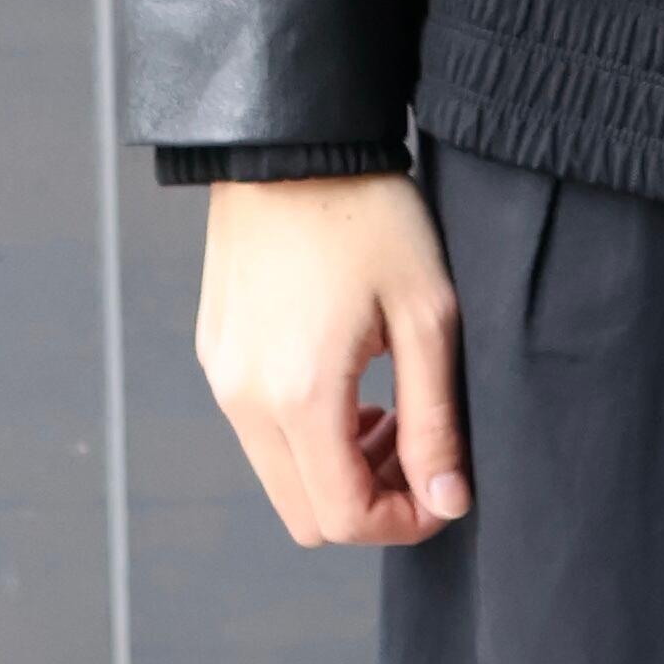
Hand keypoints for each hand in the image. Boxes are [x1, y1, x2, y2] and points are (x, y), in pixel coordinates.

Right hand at [195, 173, 469, 546]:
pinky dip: (305, 432)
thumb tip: (447, 499)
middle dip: (371, 500)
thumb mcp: (426, 311)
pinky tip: (350, 377)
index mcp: (299, 393)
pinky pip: (257, 430)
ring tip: (390, 407)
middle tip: (421, 445)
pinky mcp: (215, 352)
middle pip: (305, 514)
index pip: (344, 517)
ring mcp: (222, 377)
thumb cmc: (369, 213)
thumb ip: (435, 415)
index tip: (445, 489)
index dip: (404, 522)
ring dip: (338, 467)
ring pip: (280, 475)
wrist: (295, 142)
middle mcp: (244, 399)